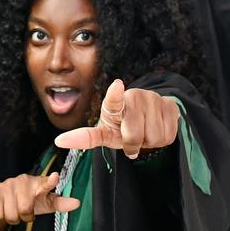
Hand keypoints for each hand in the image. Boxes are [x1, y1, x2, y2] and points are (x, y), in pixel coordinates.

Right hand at [0, 172, 81, 230]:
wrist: (3, 199)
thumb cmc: (29, 201)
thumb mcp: (45, 203)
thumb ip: (60, 203)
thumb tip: (77, 203)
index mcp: (38, 184)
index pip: (46, 183)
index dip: (50, 181)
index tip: (55, 177)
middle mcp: (23, 180)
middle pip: (25, 209)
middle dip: (25, 216)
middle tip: (26, 213)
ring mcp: (7, 184)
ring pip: (11, 214)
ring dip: (14, 218)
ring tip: (15, 211)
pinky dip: (2, 215)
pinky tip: (4, 208)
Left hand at [52, 79, 179, 158]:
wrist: (149, 120)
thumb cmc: (122, 127)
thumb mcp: (105, 133)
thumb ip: (85, 137)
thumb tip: (59, 141)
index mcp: (114, 104)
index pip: (114, 100)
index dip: (115, 94)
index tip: (117, 86)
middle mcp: (134, 97)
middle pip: (134, 134)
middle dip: (134, 144)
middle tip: (133, 139)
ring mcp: (153, 99)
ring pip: (154, 137)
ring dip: (150, 142)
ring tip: (145, 133)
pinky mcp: (170, 105)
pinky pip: (168, 135)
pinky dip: (163, 139)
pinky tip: (157, 129)